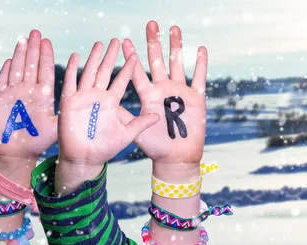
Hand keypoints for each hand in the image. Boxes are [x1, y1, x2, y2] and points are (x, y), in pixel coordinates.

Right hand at [0, 30, 57, 159]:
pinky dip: (5, 71)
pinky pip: (2, 81)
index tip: (47, 41)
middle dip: (33, 49)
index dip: (45, 56)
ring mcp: (14, 94)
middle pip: (31, 65)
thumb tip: (82, 103)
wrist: (18, 153)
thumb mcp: (57, 126)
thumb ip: (66, 113)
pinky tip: (9, 60)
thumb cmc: (38, 141)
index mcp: (43, 95)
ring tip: (23, 39)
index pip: (45, 70)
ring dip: (20, 54)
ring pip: (17, 69)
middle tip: (36, 32)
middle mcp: (28, 91)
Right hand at [56, 39, 159, 192]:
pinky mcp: (70, 102)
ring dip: (94, 58)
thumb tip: (158, 116)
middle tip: (116, 40)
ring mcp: (84, 98)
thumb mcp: (127, 135)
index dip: (127, 68)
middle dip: (111, 56)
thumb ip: (140, 123)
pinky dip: (72, 69)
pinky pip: (71, 83)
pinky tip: (76, 56)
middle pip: (105, 71)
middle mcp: (98, 96)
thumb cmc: (104, 148)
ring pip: (89, 72)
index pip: (121, 80)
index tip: (135, 54)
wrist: (85, 159)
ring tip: (100, 44)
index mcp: (111, 102)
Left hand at [120, 21, 207, 165]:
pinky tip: (200, 49)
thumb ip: (123, 116)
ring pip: (178, 64)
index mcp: (148, 95)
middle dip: (154, 43)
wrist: (175, 158)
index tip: (123, 41)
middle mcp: (163, 90)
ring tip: (173, 28)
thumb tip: (105, 104)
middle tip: (150, 24)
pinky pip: (198, 78)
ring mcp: (179, 92)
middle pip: (158, 61)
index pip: (137, 72)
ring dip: (176, 46)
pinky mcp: (196, 99)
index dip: (130, 57)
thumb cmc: (154, 147)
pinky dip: (200, 64)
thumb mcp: (134, 131)